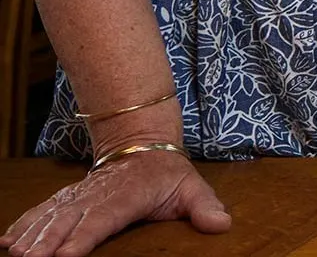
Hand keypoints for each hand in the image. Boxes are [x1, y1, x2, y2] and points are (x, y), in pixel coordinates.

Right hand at [2, 148, 229, 256]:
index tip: (65, 255)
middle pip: (70, 219)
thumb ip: (204, 206)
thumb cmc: (168, 174)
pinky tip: (6, 241)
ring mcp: (80, 195)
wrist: (142, 144)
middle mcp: (98, 194)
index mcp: (129, 194)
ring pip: (51, 215)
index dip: (85, 235)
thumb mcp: (192, 186)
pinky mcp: (67, 199)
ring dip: (32, 234)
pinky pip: (41, 211)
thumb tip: (222, 223)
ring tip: (16, 254)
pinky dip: (23, 224)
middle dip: (47, 241)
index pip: (105, 217)